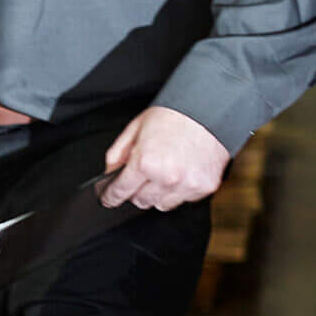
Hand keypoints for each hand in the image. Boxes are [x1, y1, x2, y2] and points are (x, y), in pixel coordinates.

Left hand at [100, 105, 228, 210]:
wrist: (207, 111)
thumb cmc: (171, 116)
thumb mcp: (134, 129)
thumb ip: (117, 154)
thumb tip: (109, 173)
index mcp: (146, 163)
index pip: (121, 191)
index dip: (111, 196)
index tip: (108, 199)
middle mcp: (167, 178)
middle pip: (141, 201)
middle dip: (135, 192)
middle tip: (140, 178)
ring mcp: (188, 185)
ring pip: (163, 204)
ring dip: (158, 194)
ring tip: (163, 173)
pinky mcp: (206, 187)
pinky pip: (185, 199)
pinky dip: (180, 191)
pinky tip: (181, 173)